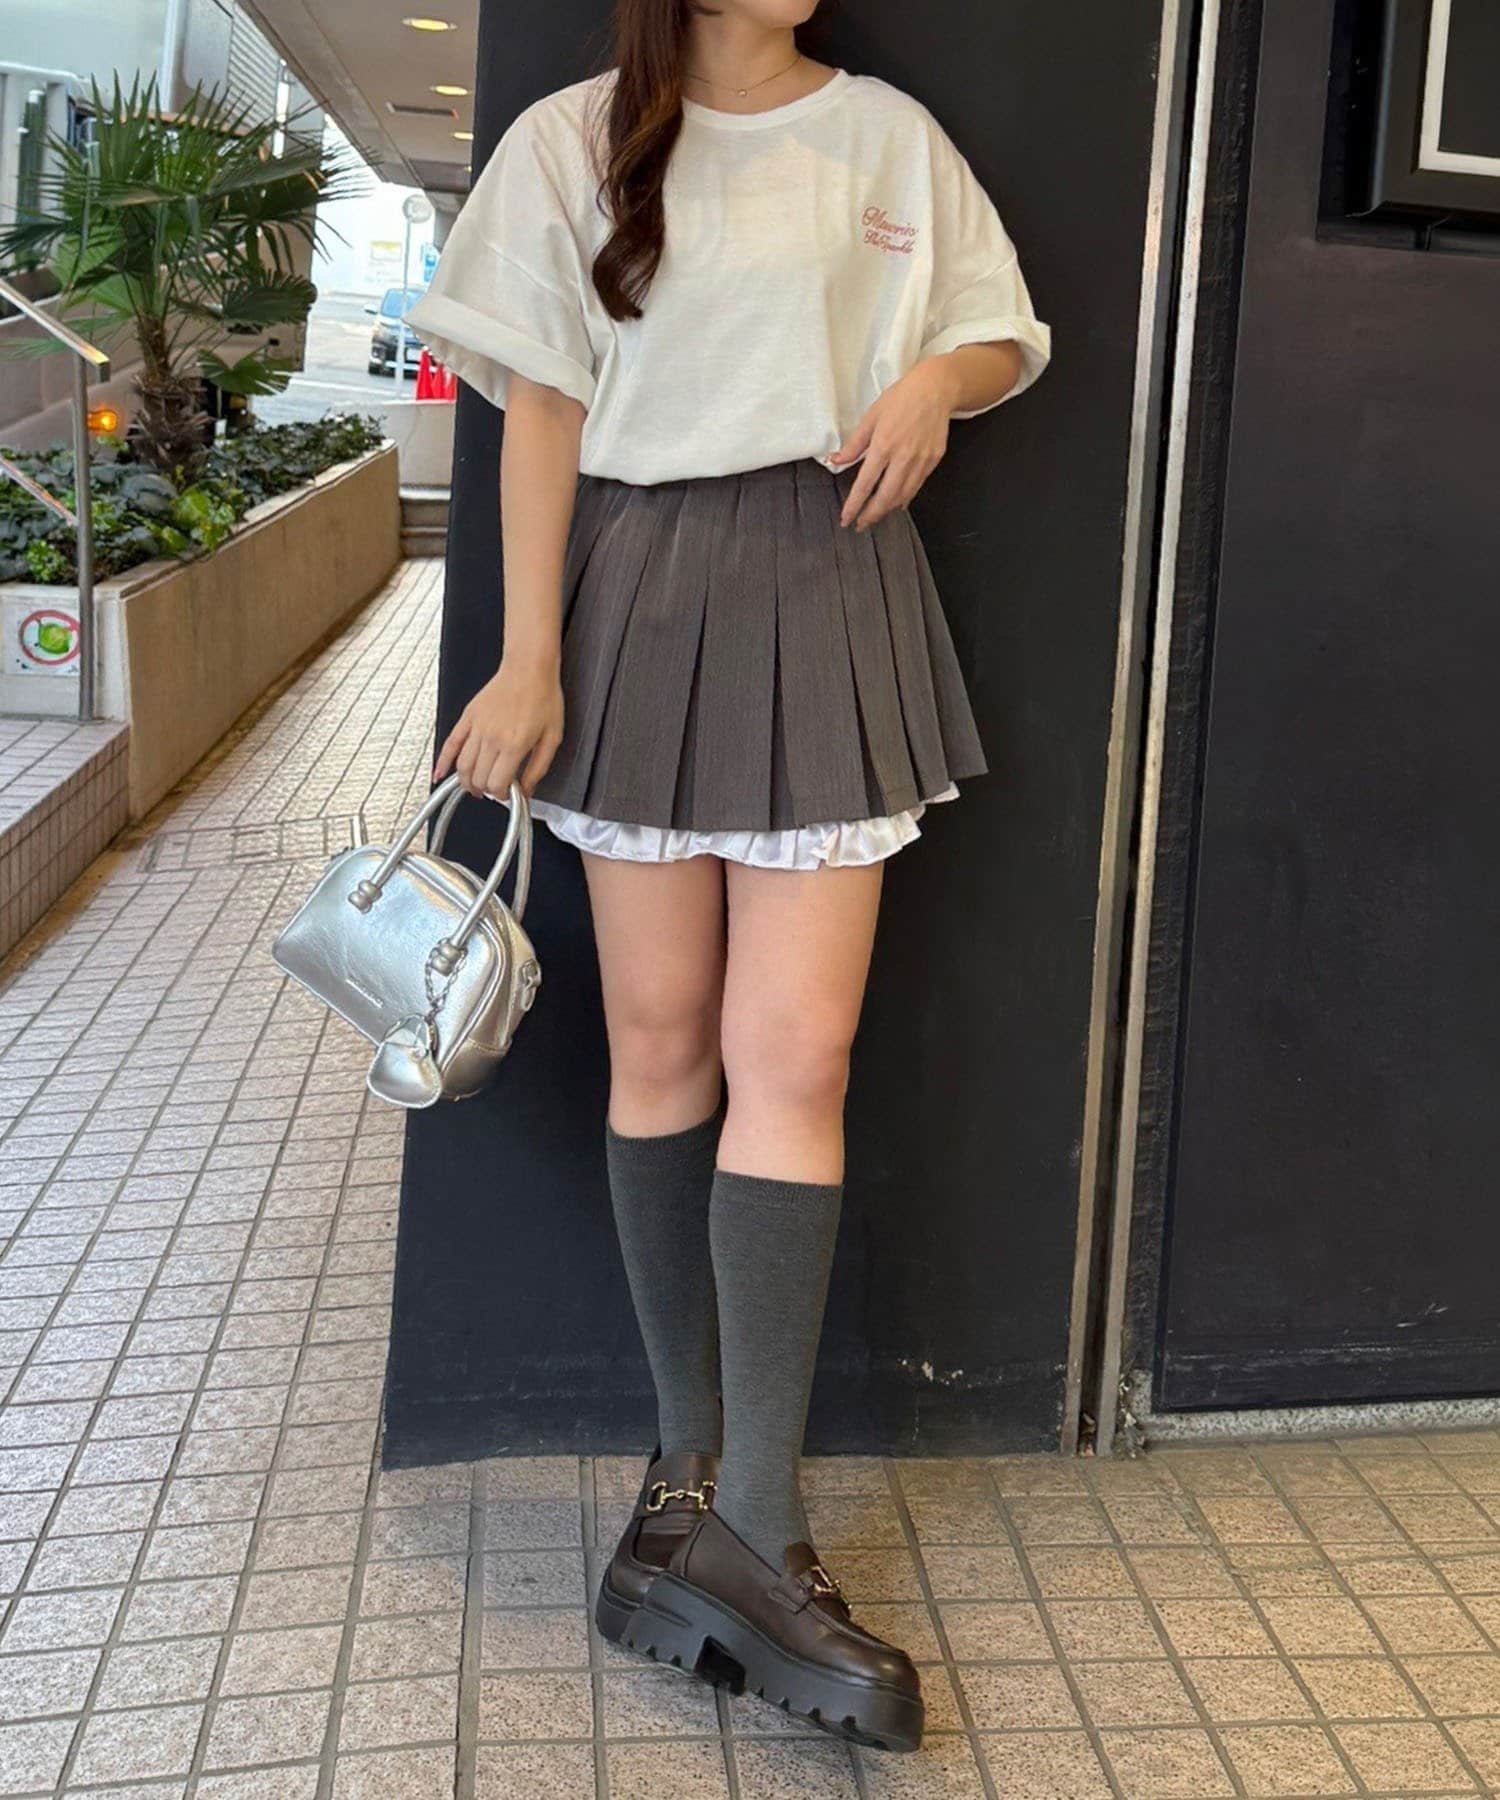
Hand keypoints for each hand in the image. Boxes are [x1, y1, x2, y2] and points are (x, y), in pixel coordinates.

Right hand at [433, 655, 564, 799]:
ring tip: (474, 787)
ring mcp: (477, 728)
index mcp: (514, 745)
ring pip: (463, 765)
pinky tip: (440, 774)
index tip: (508, 794)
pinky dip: (443, 762)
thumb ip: (538, 768)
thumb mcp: (552, 738)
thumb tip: (527, 790)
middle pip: (478, 778)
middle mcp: (492, 738)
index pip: (497, 784)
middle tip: (494, 791)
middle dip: (485, 790)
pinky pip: (451, 743)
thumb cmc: (543, 697)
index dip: (501, 796)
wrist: (529, 668)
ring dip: (467, 782)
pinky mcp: (468, 717)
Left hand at [828, 356, 959, 530]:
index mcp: (883, 446)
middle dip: (871, 515)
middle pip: (885, 497)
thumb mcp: (871, 417)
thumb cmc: (902, 398)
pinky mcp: (933, 460)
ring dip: (887, 510)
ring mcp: (920, 460)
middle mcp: (903, 457)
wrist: (936, 389)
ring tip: (875, 515)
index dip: (854, 505)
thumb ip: (854, 444)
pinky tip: (897, 502)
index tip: (847, 518)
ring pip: (902, 496)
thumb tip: (836, 460)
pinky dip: (905, 498)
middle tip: (860, 524)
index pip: (865, 484)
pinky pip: (916, 486)